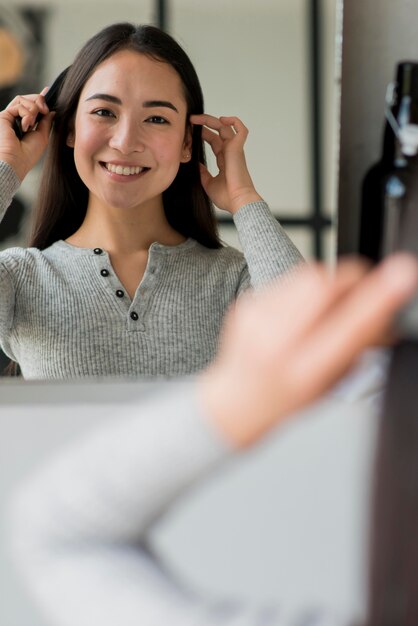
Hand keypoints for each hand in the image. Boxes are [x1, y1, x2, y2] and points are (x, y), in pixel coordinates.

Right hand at [0, 88, 53, 180]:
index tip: (48, 90)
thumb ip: (46, 122)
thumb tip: (52, 110)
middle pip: (28, 99)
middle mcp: (15, 119)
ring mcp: (9, 117)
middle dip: (39, 101)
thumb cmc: (28, 154)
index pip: (31, 107)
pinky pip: (18, 104)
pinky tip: (26, 125)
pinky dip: (26, 113)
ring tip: (32, 123)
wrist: (16, 161)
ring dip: (33, 109)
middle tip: (45, 110)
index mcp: (24, 125)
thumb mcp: (42, 136)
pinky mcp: (3, 115)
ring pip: (23, 99)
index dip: (40, 98)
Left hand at [190, 113, 262, 213]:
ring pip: (226, 127)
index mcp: (224, 160)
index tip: (191, 131)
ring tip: (197, 118)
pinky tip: (222, 119)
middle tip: (190, 121)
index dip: (203, 134)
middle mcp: (230, 153)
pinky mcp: (238, 148)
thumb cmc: (227, 197)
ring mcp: (234, 150)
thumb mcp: (208, 183)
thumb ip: (203, 172)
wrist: (237, 201)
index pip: (214, 141)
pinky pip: (241, 130)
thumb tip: (196, 164)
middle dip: (204, 124)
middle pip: (218, 131)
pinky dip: (234, 121)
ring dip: (211, 120)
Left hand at [199, 253, 417, 446]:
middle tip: (361, 291)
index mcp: (305, 371)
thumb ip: (358, 345)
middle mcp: (276, 343)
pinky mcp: (246, 303)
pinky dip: (302, 289)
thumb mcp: (331, 382)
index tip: (403, 273)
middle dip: (353, 279)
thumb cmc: (286, 397)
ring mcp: (256, 320)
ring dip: (327, 283)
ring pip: (307, 275)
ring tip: (324, 308)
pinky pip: (287, 280)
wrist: (236, 400)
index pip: (350, 326)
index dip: (381, 296)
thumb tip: (388, 311)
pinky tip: (296, 313)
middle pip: (324, 285)